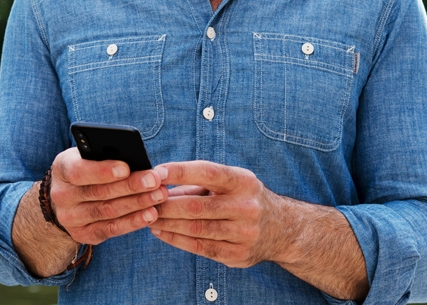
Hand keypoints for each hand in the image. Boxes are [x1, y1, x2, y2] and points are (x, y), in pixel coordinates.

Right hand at [49, 147, 169, 244]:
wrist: (69, 196)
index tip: (126, 168)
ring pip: (108, 211)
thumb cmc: (87, 166)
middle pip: (99, 192)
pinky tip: (150, 215)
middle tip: (155, 180)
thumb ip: (104, 155)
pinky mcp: (83, 234)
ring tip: (159, 195)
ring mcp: (70, 218)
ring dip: (137, 204)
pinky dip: (133, 222)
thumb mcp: (88, 155)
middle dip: (130, 186)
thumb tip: (135, 159)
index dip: (103, 171)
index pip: (79, 171)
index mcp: (62, 168)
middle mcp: (62, 195)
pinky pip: (111, 229)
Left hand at [150, 160, 287, 266]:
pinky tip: (163, 232)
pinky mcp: (238, 255)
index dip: (180, 172)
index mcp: (243, 181)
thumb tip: (159, 183)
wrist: (281, 229)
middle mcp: (246, 207)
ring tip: (149, 217)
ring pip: (196, 229)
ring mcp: (244, 233)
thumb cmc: (243, 198)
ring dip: (167, 223)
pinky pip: (201, 247)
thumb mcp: (229, 182)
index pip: (207, 172)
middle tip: (144, 201)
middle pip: (197, 206)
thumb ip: (196, 183)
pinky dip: (177, 240)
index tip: (156, 172)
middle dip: (166, 204)